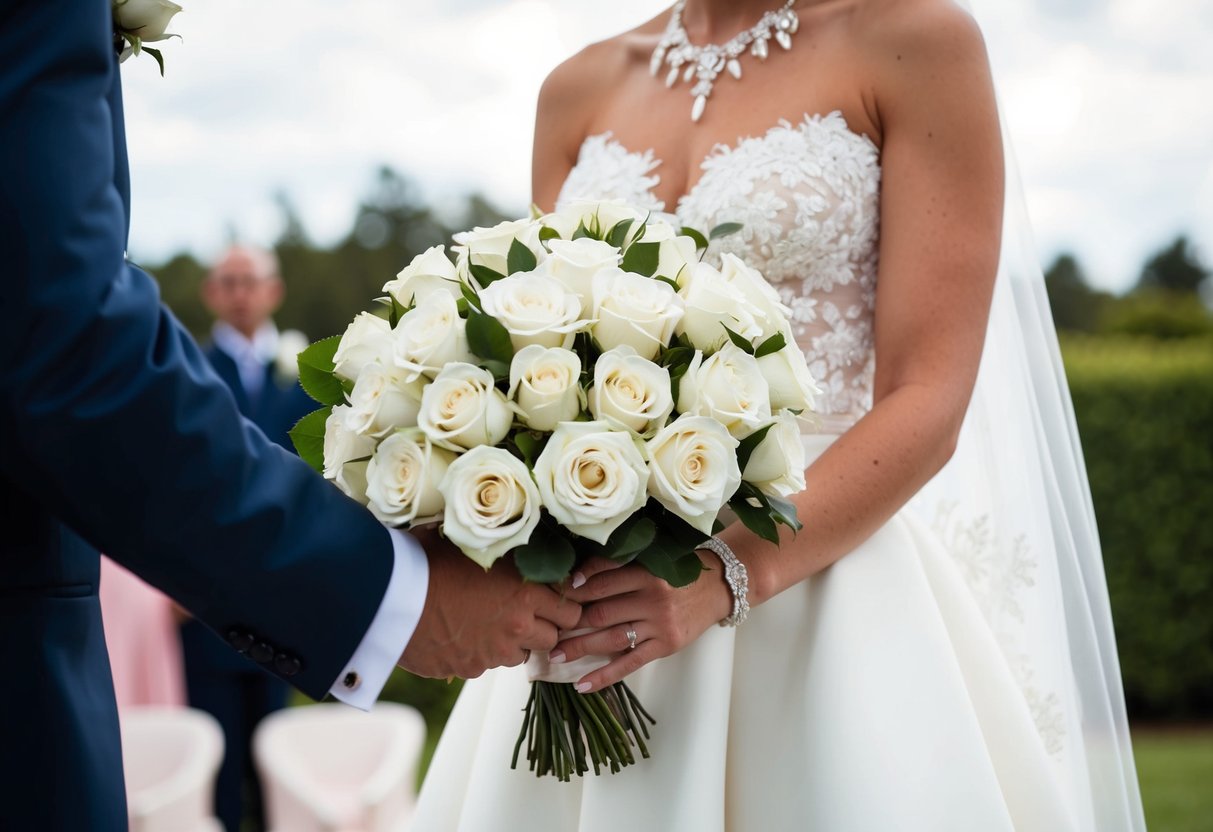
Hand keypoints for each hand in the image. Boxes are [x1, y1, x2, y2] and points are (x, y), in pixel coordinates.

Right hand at [398, 526, 581, 679]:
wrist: (387, 595)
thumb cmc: (427, 558)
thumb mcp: (470, 542)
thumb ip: (502, 547)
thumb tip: (514, 531)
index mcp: (524, 591)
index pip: (571, 609)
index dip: (565, 605)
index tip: (556, 599)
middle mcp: (515, 626)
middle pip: (553, 638)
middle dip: (544, 627)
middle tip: (525, 613)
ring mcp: (492, 652)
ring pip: (519, 654)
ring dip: (512, 642)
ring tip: (488, 621)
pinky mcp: (469, 668)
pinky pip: (485, 664)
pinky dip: (480, 653)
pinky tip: (461, 633)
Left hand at [552, 554, 731, 692]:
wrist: (718, 587)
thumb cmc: (678, 572)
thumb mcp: (651, 561)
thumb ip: (619, 568)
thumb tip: (576, 580)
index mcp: (646, 572)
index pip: (601, 582)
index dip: (574, 590)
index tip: (553, 596)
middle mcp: (653, 598)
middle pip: (601, 612)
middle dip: (570, 622)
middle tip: (546, 629)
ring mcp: (659, 624)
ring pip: (611, 639)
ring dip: (579, 648)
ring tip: (555, 655)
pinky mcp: (665, 646)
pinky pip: (629, 664)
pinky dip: (604, 676)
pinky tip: (582, 684)